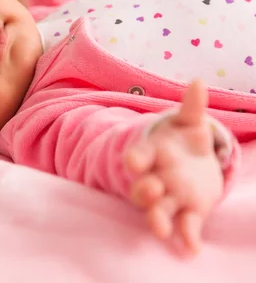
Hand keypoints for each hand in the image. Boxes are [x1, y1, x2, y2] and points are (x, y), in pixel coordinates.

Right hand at [124, 80, 224, 254]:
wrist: (188, 163)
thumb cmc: (182, 139)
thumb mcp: (187, 122)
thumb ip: (192, 106)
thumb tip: (199, 82)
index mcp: (153, 153)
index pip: (139, 156)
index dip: (136, 158)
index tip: (132, 161)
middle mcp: (156, 177)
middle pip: (144, 186)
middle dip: (144, 190)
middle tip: (150, 191)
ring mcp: (170, 197)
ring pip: (158, 209)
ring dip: (157, 218)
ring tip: (160, 230)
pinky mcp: (187, 211)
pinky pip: (184, 225)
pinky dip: (186, 238)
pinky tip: (190, 249)